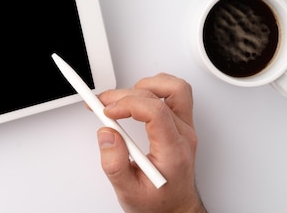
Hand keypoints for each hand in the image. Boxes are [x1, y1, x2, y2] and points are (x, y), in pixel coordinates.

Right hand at [96, 74, 205, 212]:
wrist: (176, 209)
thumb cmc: (157, 203)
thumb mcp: (128, 192)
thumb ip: (114, 164)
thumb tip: (107, 133)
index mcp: (173, 151)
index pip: (155, 111)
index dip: (127, 104)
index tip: (106, 111)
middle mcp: (183, 135)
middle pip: (158, 96)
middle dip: (124, 95)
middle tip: (102, 103)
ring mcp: (185, 128)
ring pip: (174, 88)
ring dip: (145, 86)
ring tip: (122, 99)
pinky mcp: (181, 124)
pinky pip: (175, 93)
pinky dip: (153, 89)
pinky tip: (136, 98)